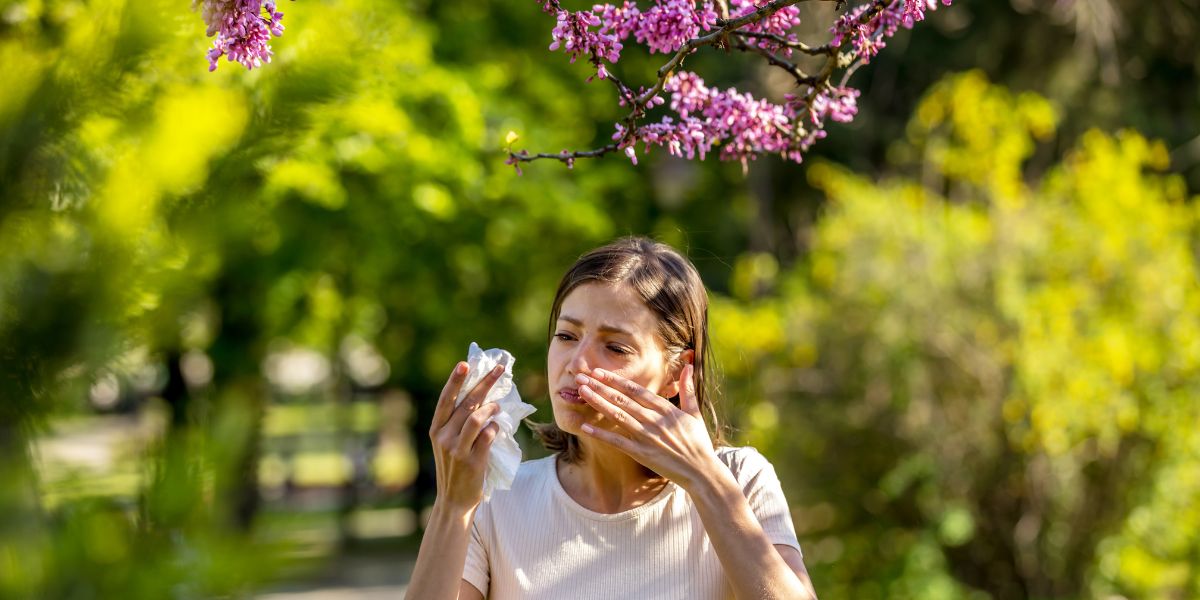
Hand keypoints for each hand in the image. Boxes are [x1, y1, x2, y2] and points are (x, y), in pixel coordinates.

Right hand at [428, 362, 503, 511]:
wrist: (453, 501)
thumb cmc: (455, 468)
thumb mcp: (448, 444)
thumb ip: (458, 423)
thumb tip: (480, 397)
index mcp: (435, 429)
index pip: (446, 399)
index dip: (455, 380)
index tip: (466, 363)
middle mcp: (443, 437)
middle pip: (466, 403)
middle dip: (485, 383)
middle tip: (500, 370)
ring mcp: (457, 450)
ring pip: (477, 418)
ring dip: (492, 408)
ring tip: (498, 406)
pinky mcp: (472, 461)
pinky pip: (487, 436)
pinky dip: (494, 428)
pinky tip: (496, 428)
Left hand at [575, 364, 718, 488]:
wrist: (701, 471)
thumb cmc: (698, 442)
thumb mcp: (694, 413)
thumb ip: (688, 389)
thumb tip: (689, 365)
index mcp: (665, 409)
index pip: (636, 390)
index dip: (616, 380)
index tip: (600, 371)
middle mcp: (654, 421)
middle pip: (622, 400)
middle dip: (600, 386)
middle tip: (581, 377)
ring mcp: (646, 437)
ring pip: (618, 416)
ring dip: (598, 403)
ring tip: (582, 392)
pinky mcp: (642, 454)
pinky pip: (617, 442)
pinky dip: (601, 434)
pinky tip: (585, 427)